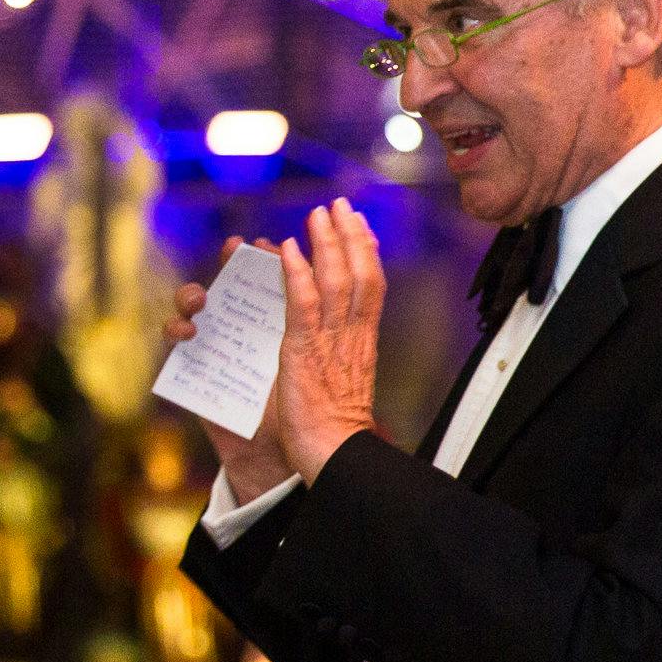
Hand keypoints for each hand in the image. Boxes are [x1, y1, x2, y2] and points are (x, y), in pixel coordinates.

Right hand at [166, 241, 294, 498]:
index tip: (251, 244)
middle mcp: (242, 327)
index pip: (260, 277)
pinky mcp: (193, 369)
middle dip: (225, 264)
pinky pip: (173, 343)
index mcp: (273, 318)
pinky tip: (189, 333)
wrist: (286, 450)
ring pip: (192, 306)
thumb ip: (309, 313)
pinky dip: (175, 330)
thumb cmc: (302, 401)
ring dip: (190, 293)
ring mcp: (216, 345)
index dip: (253, 255)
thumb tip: (316, 266)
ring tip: (200, 300)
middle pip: (226, 282)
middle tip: (229, 254)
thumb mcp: (312, 351)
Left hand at [271, 200, 383, 480]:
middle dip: (350, 235)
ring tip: (318, 213)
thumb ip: (345, 356)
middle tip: (340, 205)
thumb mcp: (345, 383)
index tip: (362, 226)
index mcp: (364, 343)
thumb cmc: (336, 431)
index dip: (368, 254)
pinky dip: (297, 272)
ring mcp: (330, 341)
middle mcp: (353, 336)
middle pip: (360, 273)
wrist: (336, 456)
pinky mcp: (304, 350)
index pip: (373, 288)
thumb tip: (345, 341)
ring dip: (326, 242)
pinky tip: (289, 247)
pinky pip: (303, 303)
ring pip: (336, 280)